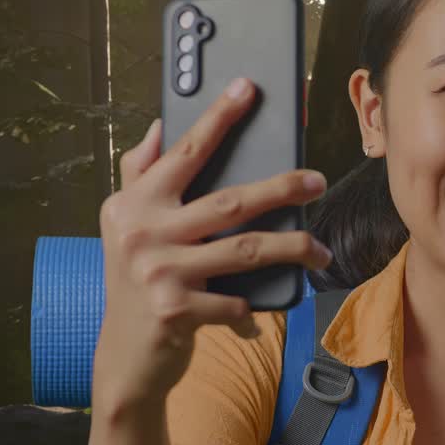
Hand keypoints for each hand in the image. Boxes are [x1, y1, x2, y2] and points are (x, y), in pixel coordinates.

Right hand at [93, 77, 332, 413]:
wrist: (125, 357)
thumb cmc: (134, 283)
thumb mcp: (124, 227)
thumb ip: (139, 175)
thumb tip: (160, 126)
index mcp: (133, 204)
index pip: (184, 153)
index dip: (218, 118)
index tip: (248, 87)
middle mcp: (142, 232)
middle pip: (230, 201)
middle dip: (281, 188)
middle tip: (316, 180)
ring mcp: (158, 272)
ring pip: (246, 250)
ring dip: (292, 248)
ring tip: (320, 250)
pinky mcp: (177, 310)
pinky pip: (237, 301)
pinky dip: (254, 306)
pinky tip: (264, 308)